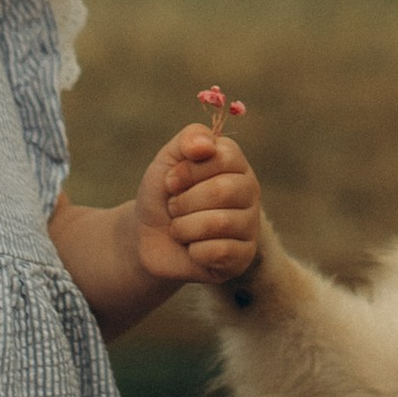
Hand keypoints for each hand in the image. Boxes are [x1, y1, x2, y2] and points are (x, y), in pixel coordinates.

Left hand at [138, 123, 262, 284]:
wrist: (147, 238)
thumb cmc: (162, 196)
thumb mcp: (167, 160)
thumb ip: (189, 139)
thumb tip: (207, 145)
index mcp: (235, 164)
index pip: (224, 157)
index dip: (189, 171)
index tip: (171, 181)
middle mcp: (249, 192)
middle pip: (223, 191)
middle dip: (184, 202)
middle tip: (173, 207)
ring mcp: (250, 225)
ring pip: (220, 223)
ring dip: (184, 228)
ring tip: (179, 229)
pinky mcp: (243, 257)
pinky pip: (220, 252)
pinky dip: (194, 251)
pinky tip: (192, 249)